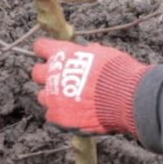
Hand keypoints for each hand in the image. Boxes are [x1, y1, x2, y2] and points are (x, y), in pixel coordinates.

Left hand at [30, 39, 150, 135]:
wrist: (126, 98)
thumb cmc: (119, 73)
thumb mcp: (105, 53)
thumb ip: (89, 53)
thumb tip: (89, 50)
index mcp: (63, 53)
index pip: (41, 47)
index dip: (45, 51)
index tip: (49, 54)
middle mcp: (53, 74)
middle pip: (36, 73)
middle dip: (47, 76)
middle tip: (62, 80)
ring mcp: (53, 97)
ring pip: (43, 96)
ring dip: (54, 97)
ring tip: (72, 101)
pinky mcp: (58, 116)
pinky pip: (51, 115)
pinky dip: (61, 115)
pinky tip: (75, 114)